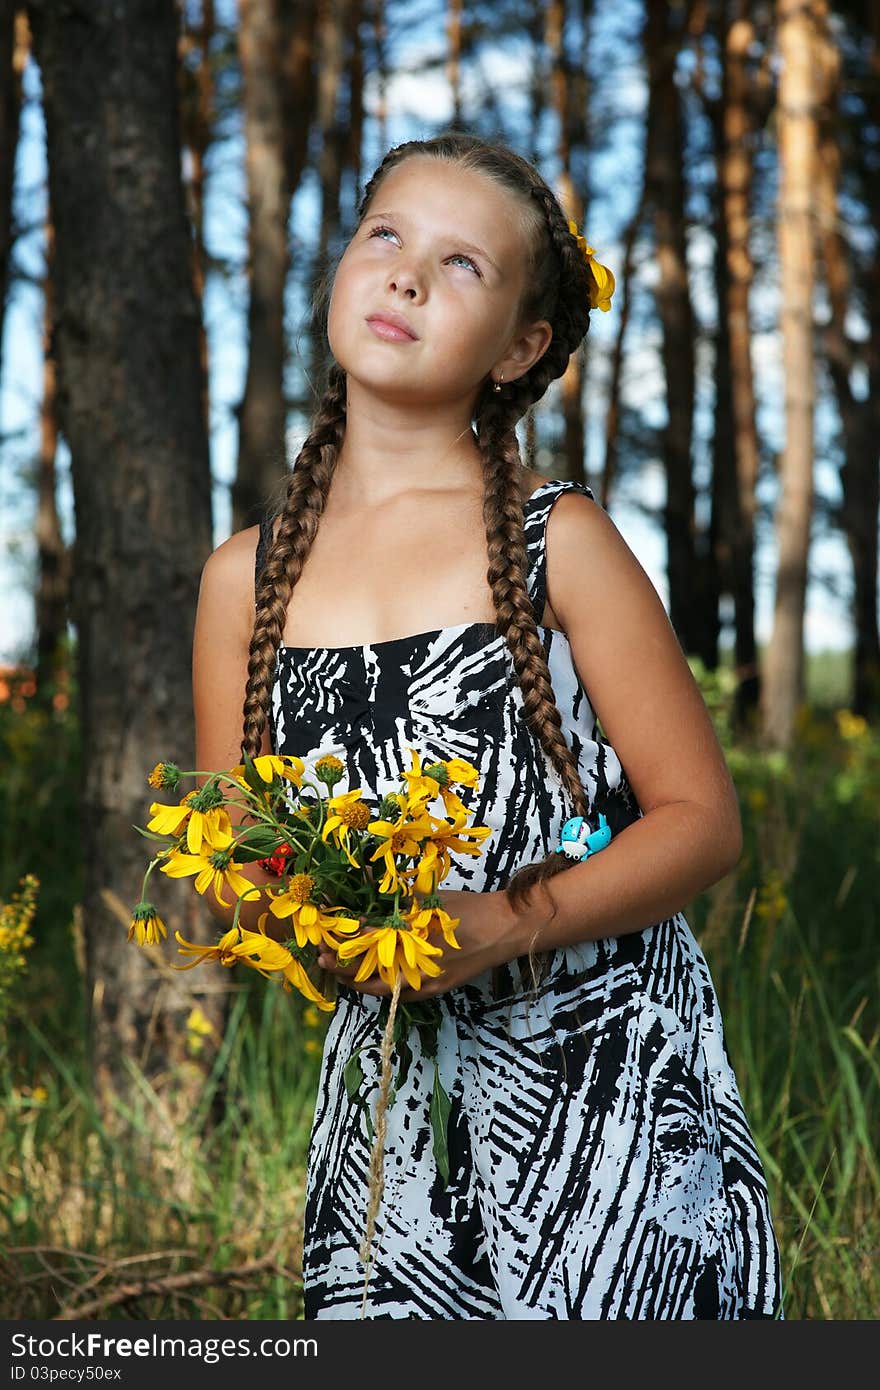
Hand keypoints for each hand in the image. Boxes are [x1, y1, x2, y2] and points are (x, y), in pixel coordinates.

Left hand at [316, 888, 531, 1003]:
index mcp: (411, 956)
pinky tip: (371, 972)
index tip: (323, 946)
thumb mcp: (424, 906)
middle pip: (368, 982)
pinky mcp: (435, 987)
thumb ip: (390, 913)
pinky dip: (382, 982)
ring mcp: (426, 986)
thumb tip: (358, 909)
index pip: (365, 960)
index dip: (341, 954)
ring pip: (382, 990)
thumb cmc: (466, 912)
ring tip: (340, 965)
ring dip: (360, 978)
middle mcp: (416, 978)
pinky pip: (400, 991)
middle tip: (323, 957)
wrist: (504, 928)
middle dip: (344, 970)